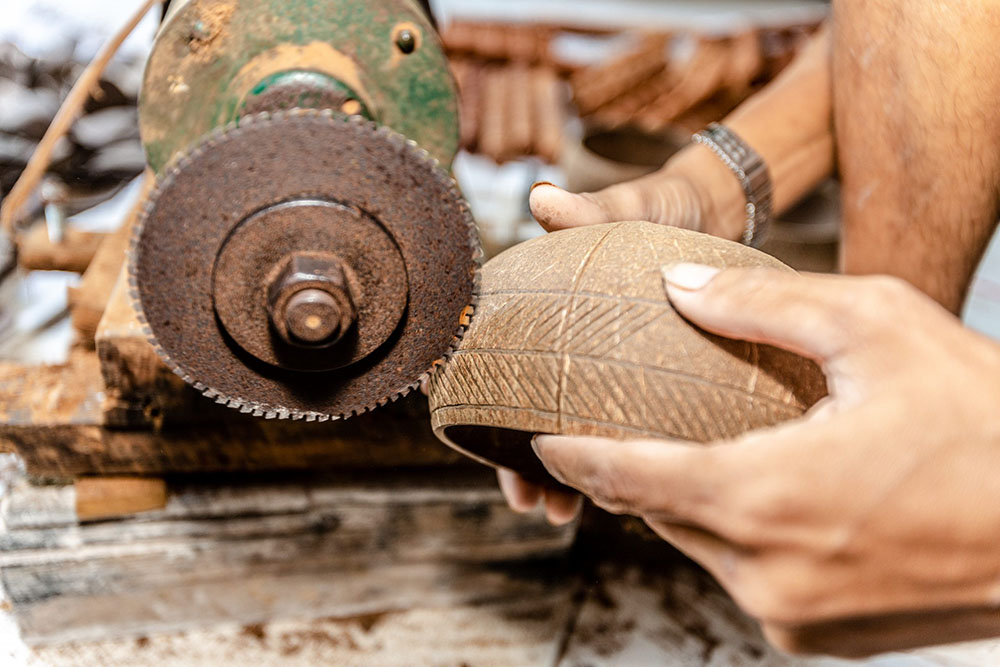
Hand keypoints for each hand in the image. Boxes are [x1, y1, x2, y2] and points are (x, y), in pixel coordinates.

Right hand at [502, 170, 712, 520]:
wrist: (715, 210)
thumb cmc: (662, 204)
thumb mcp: (627, 206)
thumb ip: (588, 211)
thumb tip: (542, 196)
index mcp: (548, 302)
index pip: (498, 356)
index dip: (480, 403)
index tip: (482, 447)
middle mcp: (569, 339)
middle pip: (531, 408)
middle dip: (526, 461)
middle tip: (533, 501)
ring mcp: (604, 359)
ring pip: (573, 425)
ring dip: (568, 471)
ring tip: (565, 510)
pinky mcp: (645, 371)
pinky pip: (624, 421)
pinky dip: (617, 454)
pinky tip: (624, 485)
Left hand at [531, 263, 999, 655]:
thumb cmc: (986, 418)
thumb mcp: (878, 326)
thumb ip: (764, 304)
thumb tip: (676, 284)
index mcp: (767, 496)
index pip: (631, 477)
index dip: (576, 456)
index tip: (538, 440)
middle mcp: (767, 571)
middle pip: (661, 512)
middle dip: (631, 470)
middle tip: (611, 425)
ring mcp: (793, 614)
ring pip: (701, 545)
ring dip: (687, 500)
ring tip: (685, 448)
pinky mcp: (820, 634)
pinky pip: (746, 575)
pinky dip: (736, 532)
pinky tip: (757, 490)